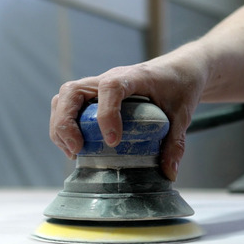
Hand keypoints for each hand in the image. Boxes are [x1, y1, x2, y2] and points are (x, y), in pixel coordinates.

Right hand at [49, 52, 206, 180]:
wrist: (179, 70)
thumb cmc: (180, 86)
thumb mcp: (183, 114)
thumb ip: (176, 142)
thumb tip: (169, 172)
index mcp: (133, 77)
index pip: (111, 87)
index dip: (106, 113)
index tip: (113, 141)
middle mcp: (108, 78)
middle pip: (72, 91)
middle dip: (66, 122)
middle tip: (78, 149)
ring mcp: (97, 86)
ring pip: (64, 98)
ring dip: (60, 125)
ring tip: (73, 152)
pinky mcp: (93, 96)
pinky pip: (67, 105)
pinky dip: (63, 126)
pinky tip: (75, 147)